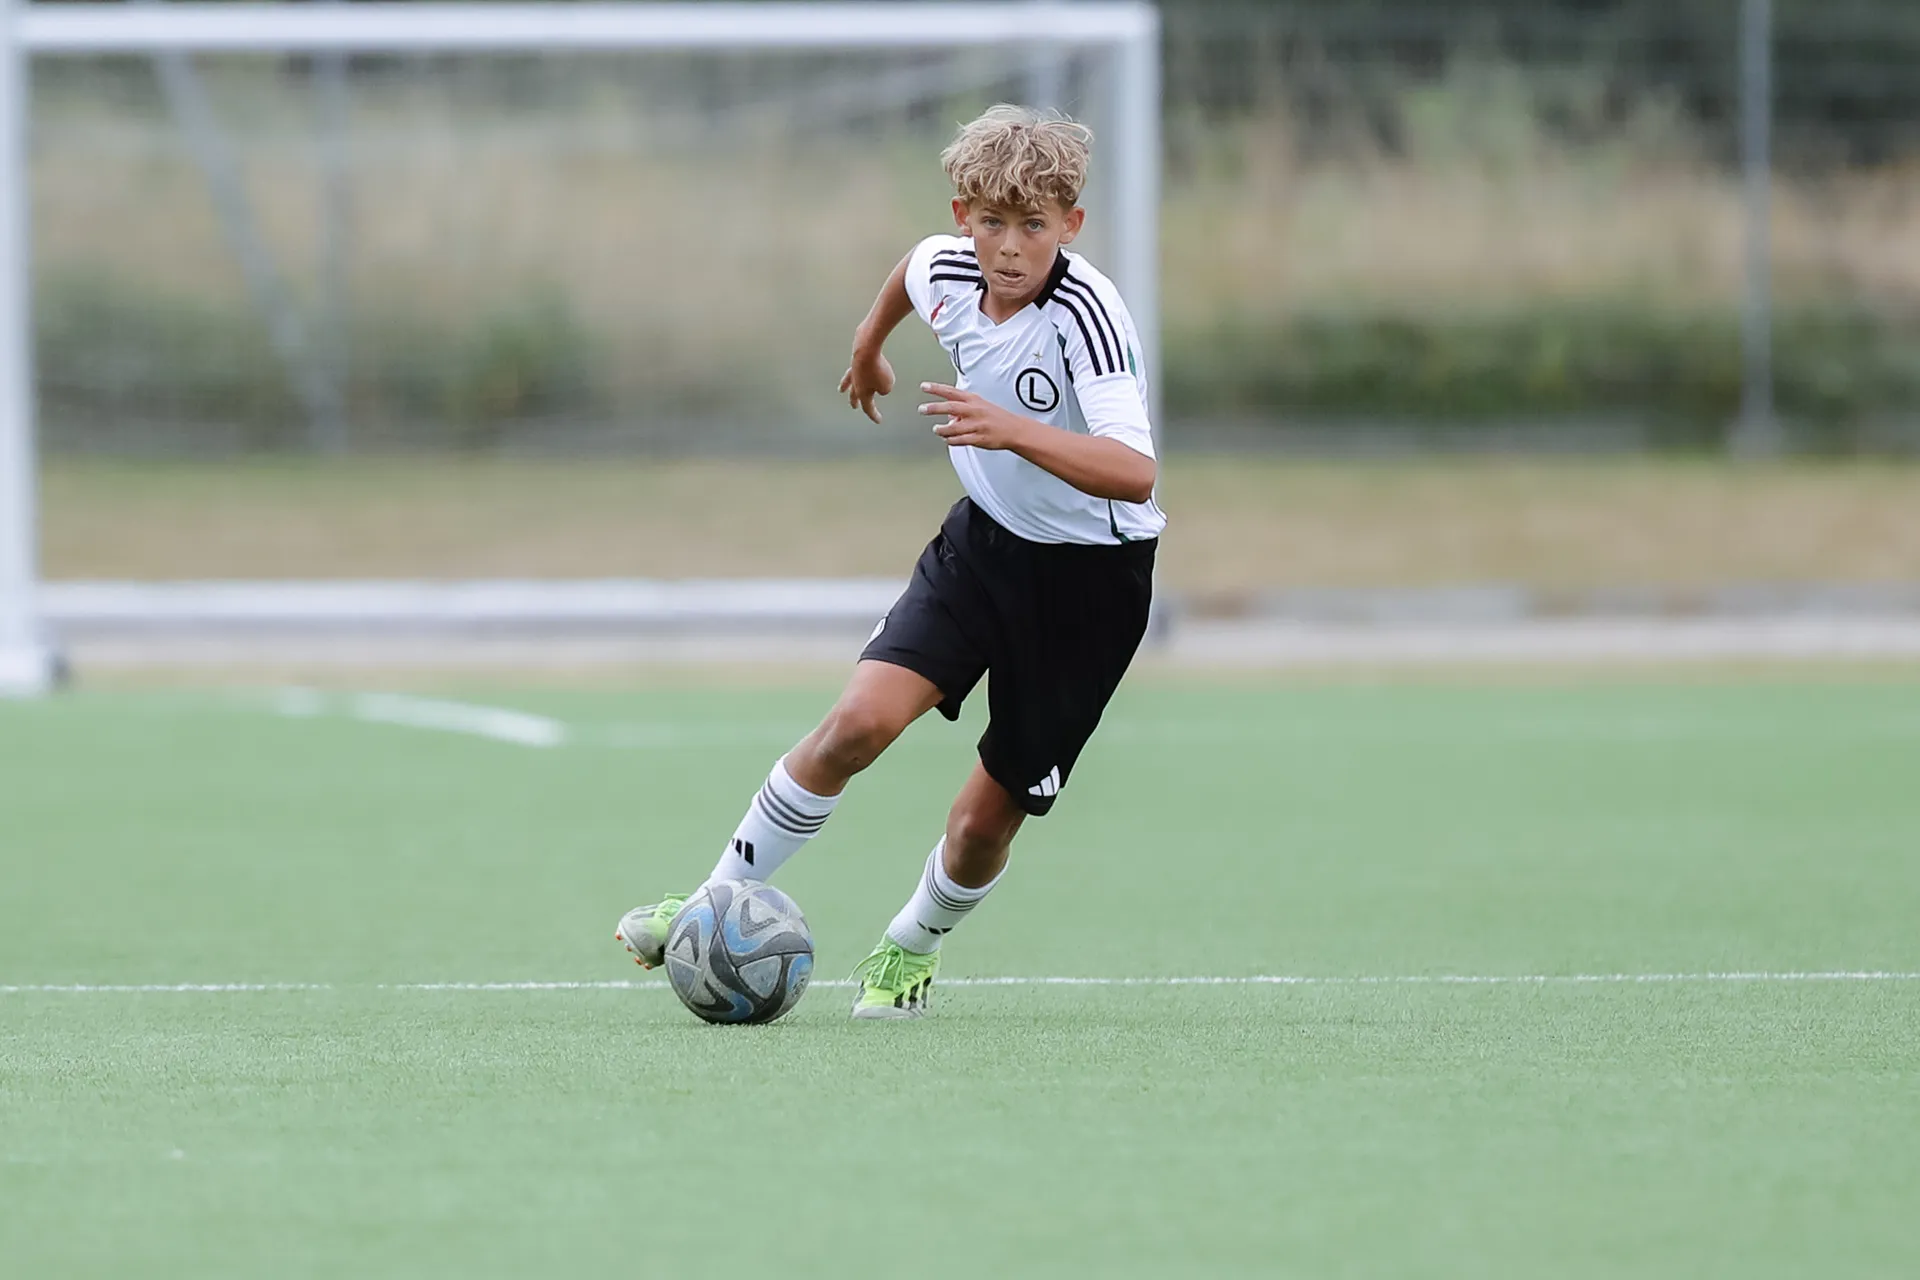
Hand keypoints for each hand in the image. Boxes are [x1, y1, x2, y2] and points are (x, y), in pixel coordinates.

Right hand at [839, 346, 894, 422]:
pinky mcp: (856, 359)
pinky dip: (854, 371)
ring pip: (849, 382)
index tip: (878, 420)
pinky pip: (854, 368)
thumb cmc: (876, 368)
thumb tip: (880, 386)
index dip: (874, 415)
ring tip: (842, 389)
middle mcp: (856, 384)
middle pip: (854, 396)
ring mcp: (854, 371)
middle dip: (854, 402)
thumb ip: (884, 389)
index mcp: (863, 394)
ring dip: (845, 386)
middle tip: (854, 406)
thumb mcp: (887, 384)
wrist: (866, 350)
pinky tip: (856, 368)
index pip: (868, 408)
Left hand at [919, 383, 1033, 450]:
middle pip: (951, 407)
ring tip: (937, 429)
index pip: (951, 392)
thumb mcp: (979, 406)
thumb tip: (947, 416)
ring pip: (953, 427)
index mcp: (973, 400)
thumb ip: (961, 408)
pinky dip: (951, 440)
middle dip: (934, 408)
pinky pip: (960, 440)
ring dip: (942, 429)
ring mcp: (976, 425)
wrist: (1014, 429)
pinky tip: (948, 439)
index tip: (924, 386)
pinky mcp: (979, 438)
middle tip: (922, 409)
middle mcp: (974, 411)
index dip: (936, 388)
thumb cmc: (995, 416)